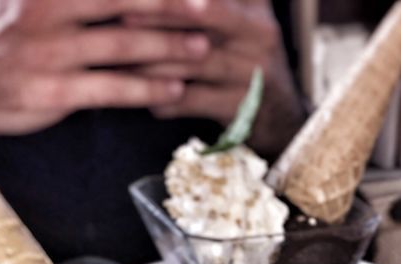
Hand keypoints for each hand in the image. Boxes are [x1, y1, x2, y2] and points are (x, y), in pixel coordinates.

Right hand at [0, 0, 214, 134]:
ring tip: (202, 50)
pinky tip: (175, 90)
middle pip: (125, 2)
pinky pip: (113, 88)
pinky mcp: (58, 90)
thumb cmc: (7, 36)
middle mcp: (51, 8)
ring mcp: (55, 50)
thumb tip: (119, 1)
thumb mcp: (30, 0)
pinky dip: (147, 89)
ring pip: (125, 46)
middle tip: (211, 9)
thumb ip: (80, 0)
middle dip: (172, 6)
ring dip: (169, 48)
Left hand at [125, 0, 305, 156]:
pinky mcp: (243, 107)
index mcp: (254, 3)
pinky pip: (195, 101)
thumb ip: (210, 6)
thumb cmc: (244, 56)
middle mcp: (260, 31)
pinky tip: (144, 98)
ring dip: (152, 61)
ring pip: (194, 60)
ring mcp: (253, 71)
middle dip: (158, 13)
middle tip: (121, 16)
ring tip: (118, 60)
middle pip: (204, 13)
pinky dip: (166, 100)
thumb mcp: (239, 18)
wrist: (282, 116)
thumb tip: (149, 1)